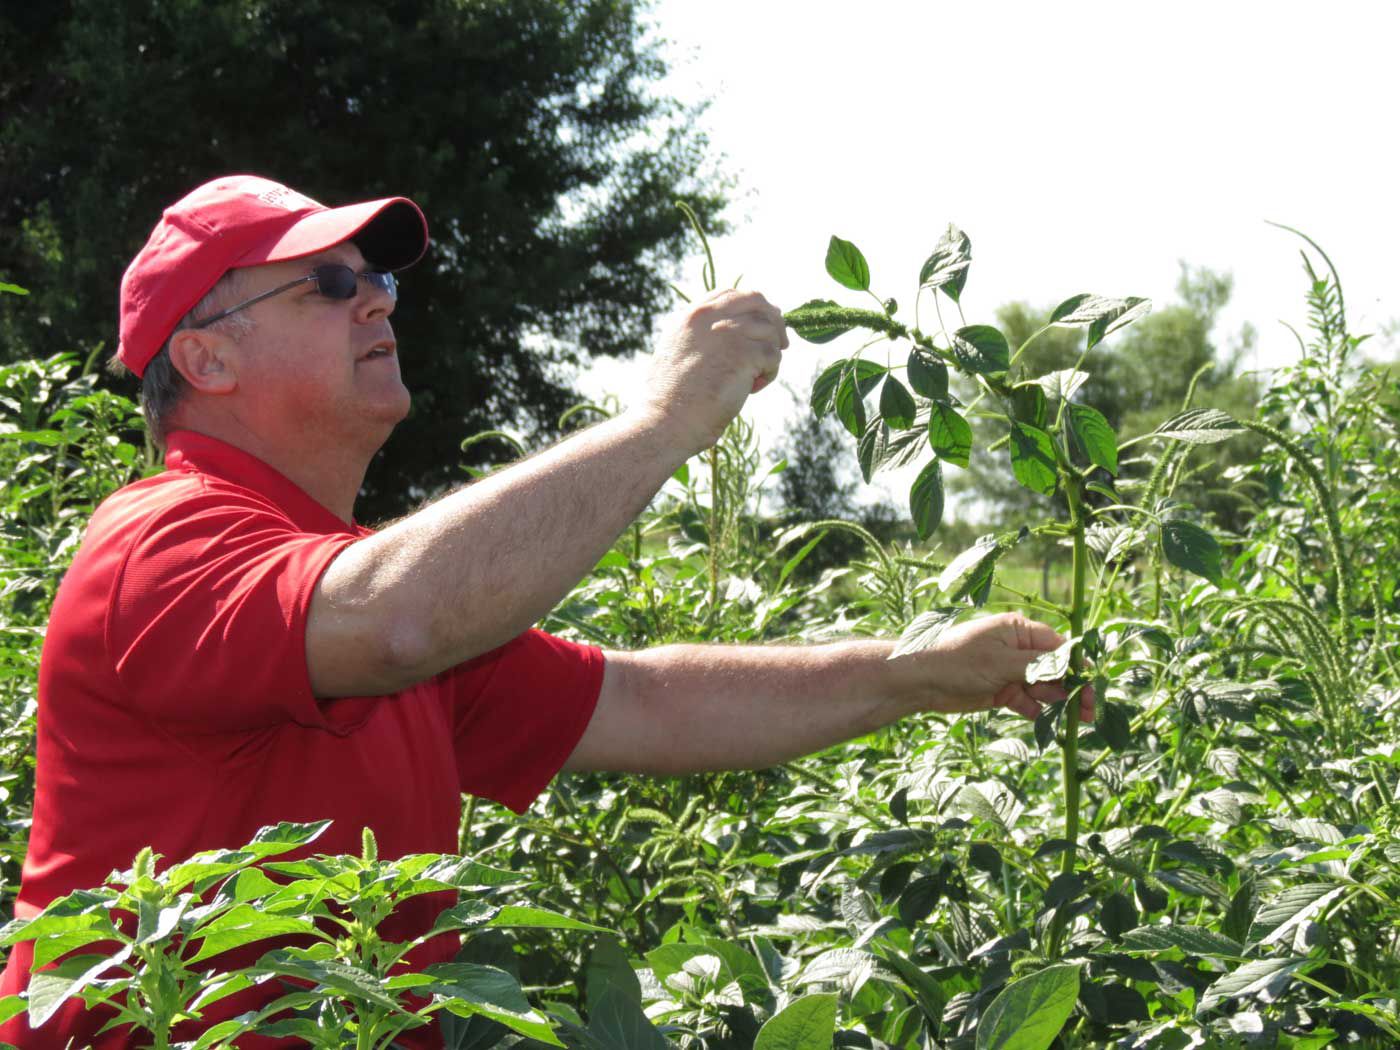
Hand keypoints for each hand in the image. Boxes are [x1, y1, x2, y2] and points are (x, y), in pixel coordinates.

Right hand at [637, 290, 787, 454]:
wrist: (666, 420)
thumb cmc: (668, 397)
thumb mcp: (675, 351)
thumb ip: (699, 335)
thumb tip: (728, 333)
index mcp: (693, 315)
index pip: (731, 294)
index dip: (752, 307)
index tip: (761, 325)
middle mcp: (711, 316)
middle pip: (758, 302)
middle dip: (774, 321)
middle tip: (779, 345)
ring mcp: (730, 333)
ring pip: (770, 331)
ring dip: (770, 355)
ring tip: (753, 379)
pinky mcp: (745, 354)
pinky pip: (774, 356)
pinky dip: (770, 373)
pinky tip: (752, 388)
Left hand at [892, 612, 1093, 722]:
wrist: (921, 681)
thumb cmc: (958, 661)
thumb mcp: (1001, 662)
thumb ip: (1038, 666)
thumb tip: (1072, 668)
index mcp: (1019, 630)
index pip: (1060, 647)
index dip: (1078, 667)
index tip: (1091, 688)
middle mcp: (1018, 648)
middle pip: (1056, 669)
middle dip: (1072, 689)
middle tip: (1088, 714)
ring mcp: (1010, 670)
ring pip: (1044, 686)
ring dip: (1057, 702)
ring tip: (1073, 720)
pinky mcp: (1002, 690)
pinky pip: (1028, 700)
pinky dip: (1036, 710)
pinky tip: (1043, 720)